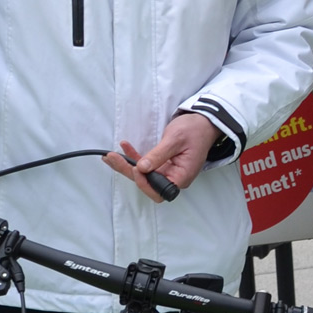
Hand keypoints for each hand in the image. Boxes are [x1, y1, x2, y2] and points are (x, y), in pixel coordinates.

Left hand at [103, 112, 220, 202]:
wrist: (203, 122)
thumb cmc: (194, 130)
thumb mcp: (175, 140)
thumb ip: (159, 155)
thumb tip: (142, 168)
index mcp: (182, 176)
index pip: (159, 190)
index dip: (145, 183)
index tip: (137, 167)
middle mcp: (174, 177)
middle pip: (147, 183)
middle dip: (128, 171)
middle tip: (112, 158)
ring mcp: (167, 171)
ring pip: (143, 174)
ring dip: (126, 165)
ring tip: (110, 155)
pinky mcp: (162, 164)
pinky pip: (145, 165)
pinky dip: (133, 157)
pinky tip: (124, 148)